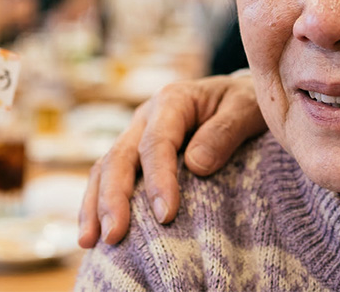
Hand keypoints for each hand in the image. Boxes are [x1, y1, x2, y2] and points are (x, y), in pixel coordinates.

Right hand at [78, 72, 265, 246]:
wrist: (242, 96)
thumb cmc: (247, 103)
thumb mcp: (247, 108)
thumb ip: (225, 132)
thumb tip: (195, 165)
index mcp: (173, 100)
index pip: (157, 142)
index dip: (158, 179)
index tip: (166, 215)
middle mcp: (146, 116)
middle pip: (120, 156)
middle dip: (113, 198)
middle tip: (114, 235)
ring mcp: (136, 135)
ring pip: (104, 168)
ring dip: (95, 205)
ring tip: (91, 242)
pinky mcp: (135, 155)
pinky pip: (107, 178)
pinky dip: (96, 205)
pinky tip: (92, 237)